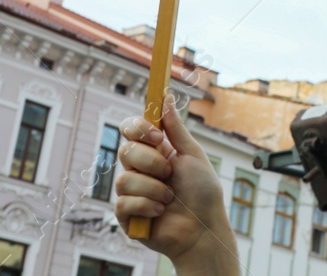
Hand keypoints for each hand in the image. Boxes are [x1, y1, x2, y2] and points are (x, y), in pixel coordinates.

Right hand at [115, 101, 237, 275]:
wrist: (203, 229)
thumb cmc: (203, 192)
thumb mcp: (193, 155)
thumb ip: (176, 128)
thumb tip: (166, 96)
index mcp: (154, 151)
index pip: (131, 130)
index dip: (139, 129)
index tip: (158, 137)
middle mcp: (139, 169)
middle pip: (125, 150)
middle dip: (151, 162)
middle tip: (170, 173)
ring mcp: (131, 192)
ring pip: (124, 179)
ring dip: (154, 188)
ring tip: (170, 198)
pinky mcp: (126, 215)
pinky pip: (123, 202)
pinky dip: (147, 206)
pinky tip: (160, 212)